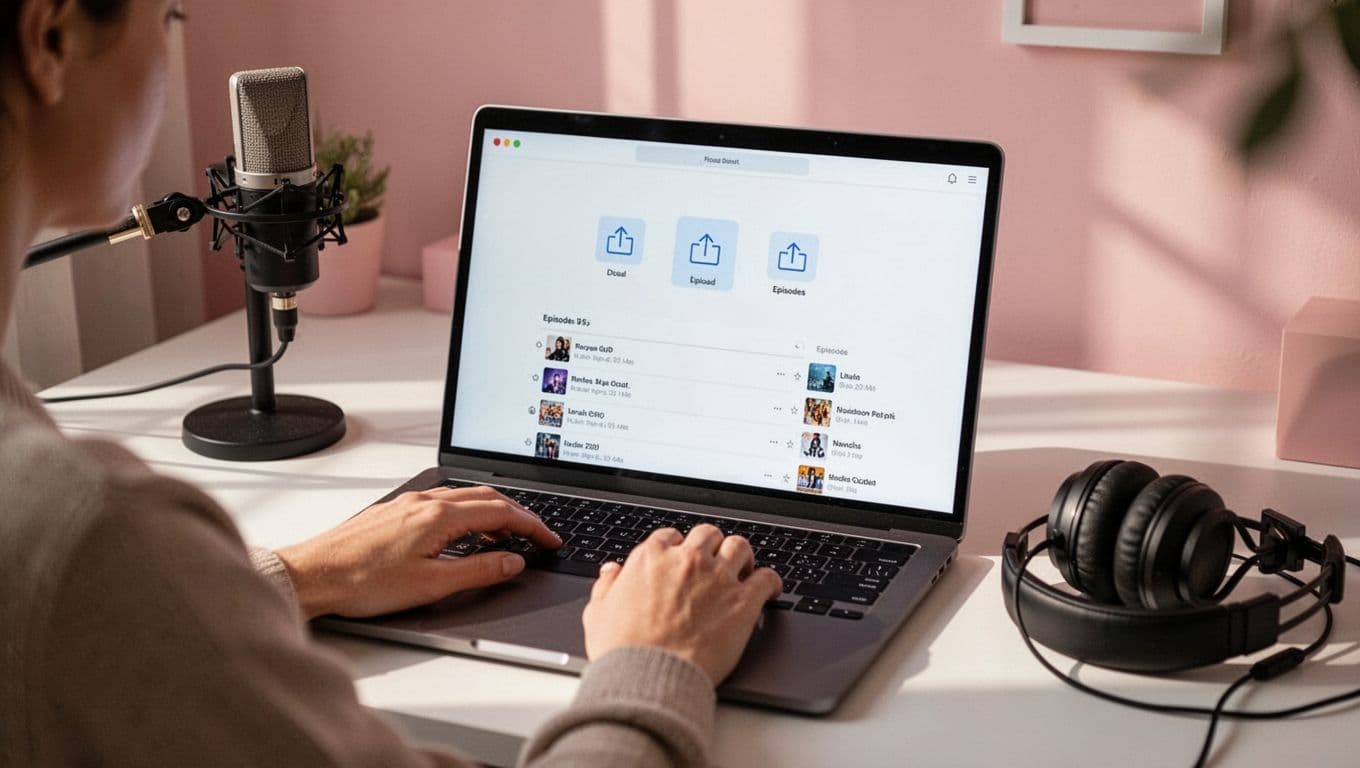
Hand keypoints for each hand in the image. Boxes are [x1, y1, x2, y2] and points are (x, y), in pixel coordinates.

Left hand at [277, 486, 561, 618]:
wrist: (312, 576)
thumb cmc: (361, 583)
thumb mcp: (431, 585)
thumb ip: (478, 572)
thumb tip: (512, 562)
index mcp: (439, 516)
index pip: (501, 511)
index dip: (532, 526)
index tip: (549, 540)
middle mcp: (424, 502)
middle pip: (486, 497)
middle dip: (518, 514)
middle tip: (537, 535)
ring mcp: (407, 503)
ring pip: (463, 497)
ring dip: (492, 511)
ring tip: (506, 534)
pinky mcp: (393, 511)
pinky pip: (442, 502)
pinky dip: (466, 512)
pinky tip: (462, 531)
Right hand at [582, 524, 782, 684]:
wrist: (648, 676)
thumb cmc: (622, 650)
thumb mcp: (598, 613)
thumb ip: (606, 586)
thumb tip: (612, 571)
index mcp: (652, 558)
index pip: (670, 536)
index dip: (678, 547)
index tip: (682, 559)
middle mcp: (687, 560)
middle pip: (708, 534)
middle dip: (712, 545)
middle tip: (715, 562)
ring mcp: (717, 578)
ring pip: (740, 547)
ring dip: (742, 556)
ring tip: (744, 569)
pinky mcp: (742, 602)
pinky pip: (767, 578)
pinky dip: (770, 581)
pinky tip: (769, 589)